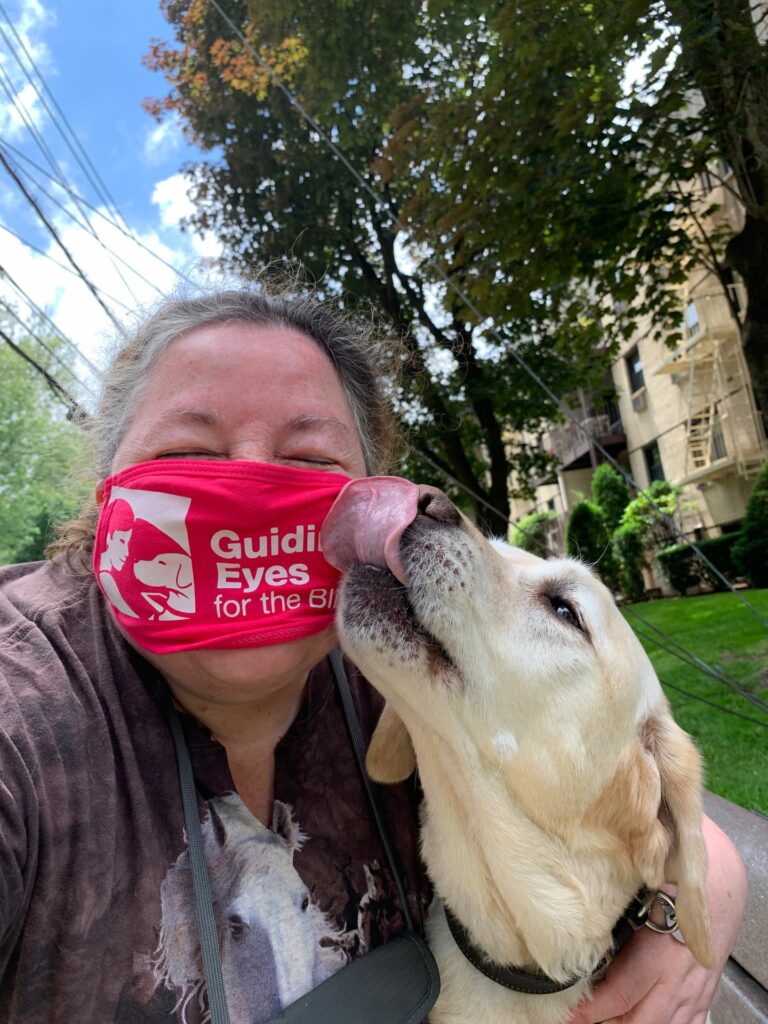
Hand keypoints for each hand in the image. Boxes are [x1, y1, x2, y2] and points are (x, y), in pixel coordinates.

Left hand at [568, 815, 746, 1023]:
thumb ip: (615, 924)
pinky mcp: (704, 995)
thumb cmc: (672, 885)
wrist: (717, 884)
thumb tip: (581, 937)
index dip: (590, 1011)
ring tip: (609, 1018)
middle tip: (582, 1018)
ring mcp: (694, 992)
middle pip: (638, 1022)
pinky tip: (644, 1018)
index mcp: (657, 955)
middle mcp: (677, 981)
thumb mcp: (639, 901)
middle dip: (608, 1023)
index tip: (570, 1014)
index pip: (619, 996)